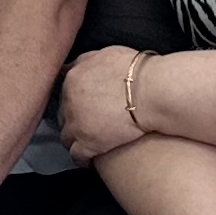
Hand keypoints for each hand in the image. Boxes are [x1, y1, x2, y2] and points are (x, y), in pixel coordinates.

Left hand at [57, 46, 146, 160]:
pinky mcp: (88, 144)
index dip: (74, 103)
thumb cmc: (136, 71)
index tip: (82, 108)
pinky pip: (77, 156)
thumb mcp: (106, 53)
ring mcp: (76, 124)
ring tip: (88, 144)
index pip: (64, 95)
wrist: (152, 92)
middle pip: (63, 116)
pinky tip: (90, 160)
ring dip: (76, 140)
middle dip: (73, 121)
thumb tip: (75, 65)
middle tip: (87, 126)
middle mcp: (69, 102)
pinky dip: (82, 159)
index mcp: (72, 79)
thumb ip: (86, 60)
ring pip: (66, 137)